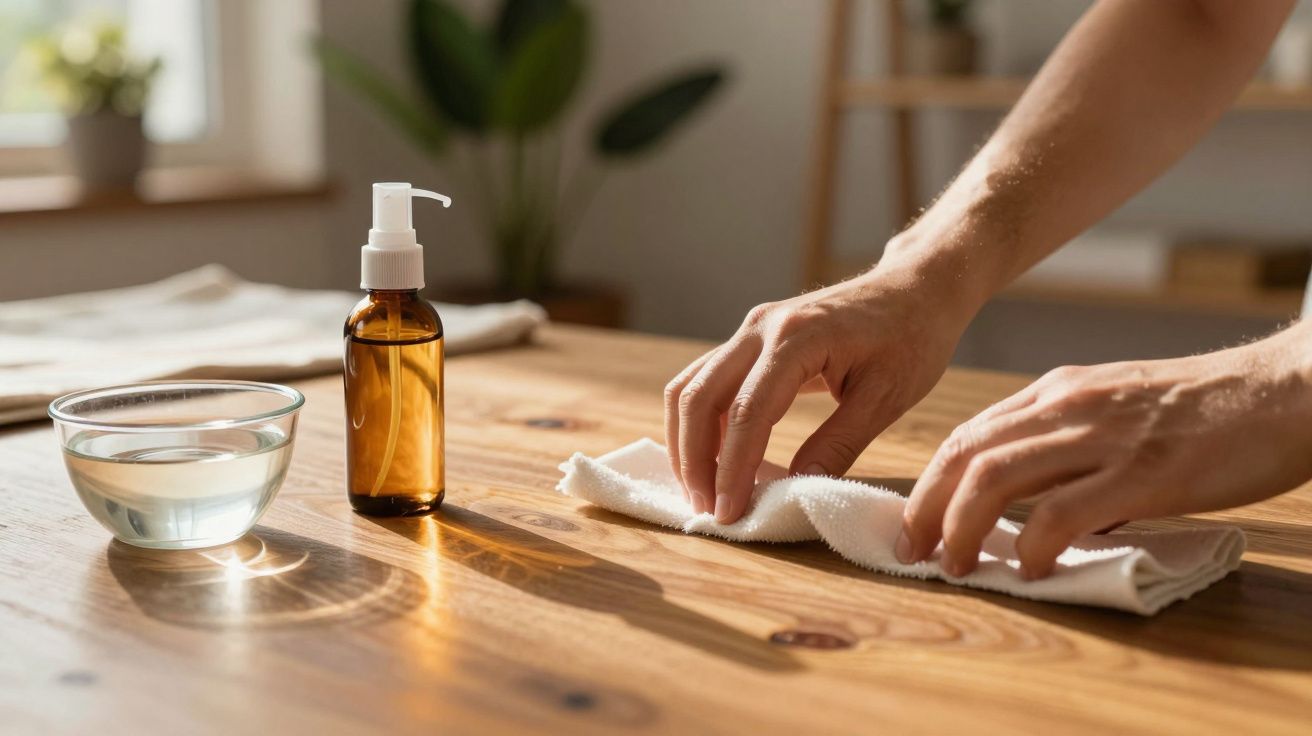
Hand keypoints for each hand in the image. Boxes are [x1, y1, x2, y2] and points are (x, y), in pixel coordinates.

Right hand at [664, 261, 970, 523]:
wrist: (915, 288)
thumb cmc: (911, 338)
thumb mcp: (886, 398)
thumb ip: (837, 445)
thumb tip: (796, 491)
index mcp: (797, 339)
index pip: (748, 412)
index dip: (732, 469)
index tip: (730, 514)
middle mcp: (760, 328)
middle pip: (700, 397)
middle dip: (694, 460)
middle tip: (707, 510)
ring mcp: (750, 330)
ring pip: (691, 387)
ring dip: (686, 442)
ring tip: (702, 491)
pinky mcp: (750, 339)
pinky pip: (706, 381)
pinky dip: (700, 423)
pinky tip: (713, 459)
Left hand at [898, 324, 1311, 579]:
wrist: (1282, 391)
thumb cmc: (1204, 409)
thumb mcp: (1117, 408)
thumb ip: (1071, 446)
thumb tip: (1036, 508)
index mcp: (1058, 391)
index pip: (970, 435)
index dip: (931, 481)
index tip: (915, 521)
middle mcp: (1068, 406)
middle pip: (967, 455)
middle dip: (928, 507)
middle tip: (913, 550)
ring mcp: (1102, 437)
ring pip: (997, 479)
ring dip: (963, 527)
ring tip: (954, 565)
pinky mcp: (1142, 473)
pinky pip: (1064, 512)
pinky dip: (1033, 545)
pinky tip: (1030, 569)